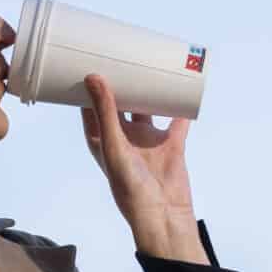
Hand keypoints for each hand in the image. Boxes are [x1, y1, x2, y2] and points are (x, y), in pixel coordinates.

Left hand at [80, 74, 205, 262]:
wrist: (164, 215)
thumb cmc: (130, 188)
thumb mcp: (114, 146)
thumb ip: (106, 112)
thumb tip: (94, 78)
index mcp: (102, 140)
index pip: (90, 108)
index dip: (89, 87)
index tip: (88, 62)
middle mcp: (124, 139)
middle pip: (120, 104)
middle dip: (120, 83)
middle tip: (120, 56)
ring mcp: (148, 142)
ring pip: (147, 109)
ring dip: (149, 92)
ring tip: (149, 67)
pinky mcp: (171, 145)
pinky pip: (177, 121)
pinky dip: (180, 106)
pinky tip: (183, 89)